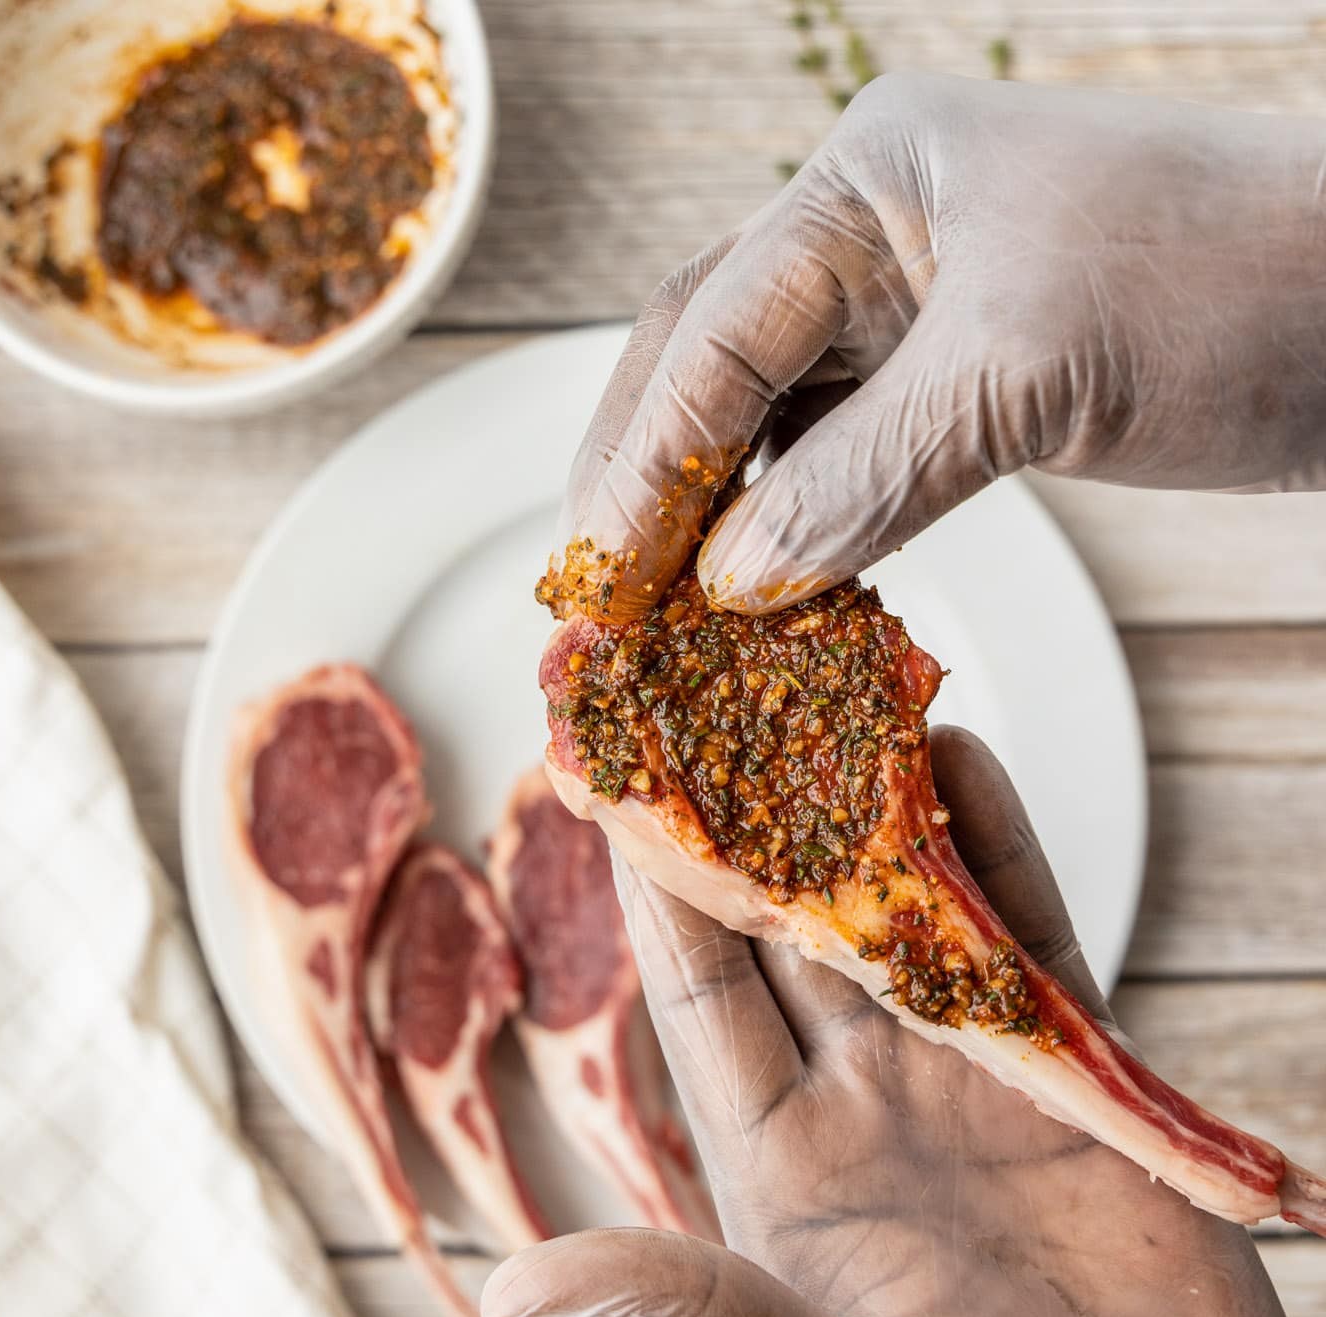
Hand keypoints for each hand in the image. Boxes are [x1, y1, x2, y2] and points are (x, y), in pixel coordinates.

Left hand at [482, 728, 1324, 1316]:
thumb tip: (504, 1302)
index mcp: (772, 1165)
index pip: (695, 986)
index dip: (653, 874)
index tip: (611, 760)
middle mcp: (856, 1101)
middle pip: (791, 920)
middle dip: (755, 802)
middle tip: (712, 675)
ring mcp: (962, 1078)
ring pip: (902, 908)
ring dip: (871, 800)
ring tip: (831, 680)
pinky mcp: (1070, 1078)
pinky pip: (1024, 938)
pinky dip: (995, 849)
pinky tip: (960, 756)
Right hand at [549, 73, 1325, 619]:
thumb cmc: (1236, 286)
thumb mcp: (1028, 376)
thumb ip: (861, 477)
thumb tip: (732, 580)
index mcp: (872, 177)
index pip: (712, 333)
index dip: (645, 468)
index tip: (601, 585)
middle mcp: (878, 231)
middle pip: (709, 364)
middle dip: (648, 482)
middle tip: (601, 603)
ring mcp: (920, 305)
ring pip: (771, 418)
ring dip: (718, 515)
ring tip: (670, 616)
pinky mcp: (966, 377)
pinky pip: (845, 455)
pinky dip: (802, 526)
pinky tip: (772, 593)